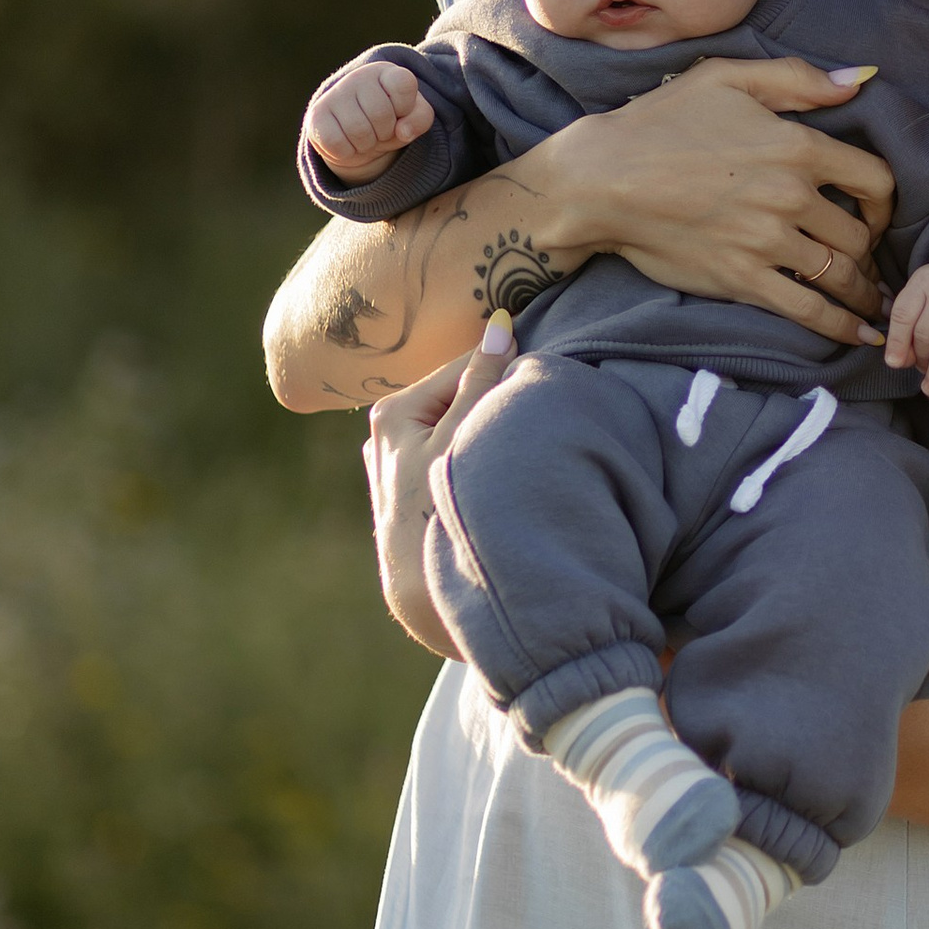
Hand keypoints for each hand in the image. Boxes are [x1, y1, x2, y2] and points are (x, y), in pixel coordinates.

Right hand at [308, 53, 431, 180]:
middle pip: (380, 114)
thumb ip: (420, 118)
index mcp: (385, 72)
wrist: (358, 136)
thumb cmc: (391, 121)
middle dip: (386, 131)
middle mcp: (357, 77)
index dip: (406, 105)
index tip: (400, 109)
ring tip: (366, 136)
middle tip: (380, 129)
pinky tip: (348, 143)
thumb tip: (403, 131)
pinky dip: (347, 152)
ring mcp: (334, 95)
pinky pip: (336, 144)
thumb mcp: (413, 117)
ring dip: (367, 144)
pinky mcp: (316, 116)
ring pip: (358, 131)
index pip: (403, 83)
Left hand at [362, 327, 513, 649]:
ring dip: (487, 437)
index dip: (507, 373)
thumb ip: (482, 383)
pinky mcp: (412, 496)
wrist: (426, 601)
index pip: (464, 368)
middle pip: (460, 400)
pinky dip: (477, 461)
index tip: (543, 384)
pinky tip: (495, 481)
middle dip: (494, 409)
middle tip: (530, 427)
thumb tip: (499, 327)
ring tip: (513, 459)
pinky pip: (454, 459)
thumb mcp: (464, 441)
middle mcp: (386, 436)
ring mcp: (397, 467)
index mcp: (392, 413)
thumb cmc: (440, 514)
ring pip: (460, 431)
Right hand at [567, 58, 895, 345]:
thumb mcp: (727, 77)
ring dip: (863, 292)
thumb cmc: (661, 122)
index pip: (874, 180)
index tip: (876, 213)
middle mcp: (790, 196)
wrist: (603, 177)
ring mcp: (767, 243)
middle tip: (870, 260)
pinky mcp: (741, 280)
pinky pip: (808, 310)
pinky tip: (860, 334)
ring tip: (872, 301)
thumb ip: (797, 78)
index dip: (885, 201)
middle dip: (871, 250)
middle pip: (859, 234)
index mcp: (795, 146)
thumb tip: (857, 80)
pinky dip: (842, 326)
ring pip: (841, 275)